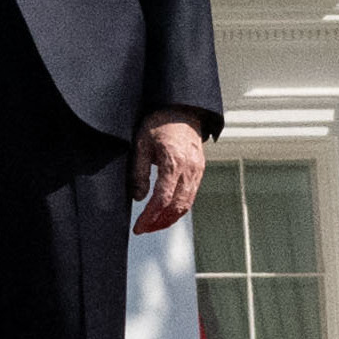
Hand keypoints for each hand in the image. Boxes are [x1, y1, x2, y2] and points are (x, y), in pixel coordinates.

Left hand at [133, 113, 207, 233]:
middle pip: (177, 206)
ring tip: (153, 225)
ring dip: (170, 218)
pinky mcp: (199, 171)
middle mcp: (190, 169)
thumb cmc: (159, 122)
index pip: (163, 199)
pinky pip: (191, 195)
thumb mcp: (141, 143)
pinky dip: (179, 208)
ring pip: (186, 204)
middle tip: (144, 229)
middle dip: (160, 222)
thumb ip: (139, 171)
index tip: (139, 226)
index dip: (150, 216)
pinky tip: (166, 212)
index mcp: (174, 161)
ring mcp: (198, 171)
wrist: (181, 109)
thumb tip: (138, 197)